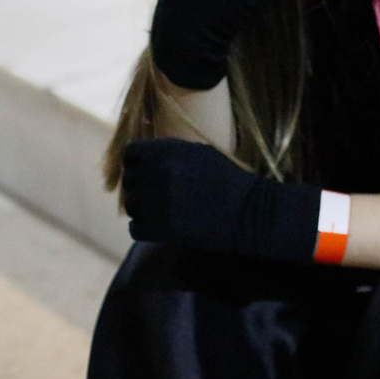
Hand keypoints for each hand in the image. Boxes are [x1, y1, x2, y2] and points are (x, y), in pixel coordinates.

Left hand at [120, 138, 319, 261]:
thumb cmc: (227, 179)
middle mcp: (159, 172)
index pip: (131, 153)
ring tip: (167, 210)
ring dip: (144, 209)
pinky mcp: (159, 228)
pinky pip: (135, 228)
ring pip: (131, 205)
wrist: (250, 212)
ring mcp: (157, 202)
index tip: (149, 172)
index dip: (138, 163)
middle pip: (129, 181)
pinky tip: (168, 225)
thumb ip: (168, 153)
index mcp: (169, 149)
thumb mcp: (199, 153)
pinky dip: (147, 229)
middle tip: (163, 195)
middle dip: (142, 187)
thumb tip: (138, 160)